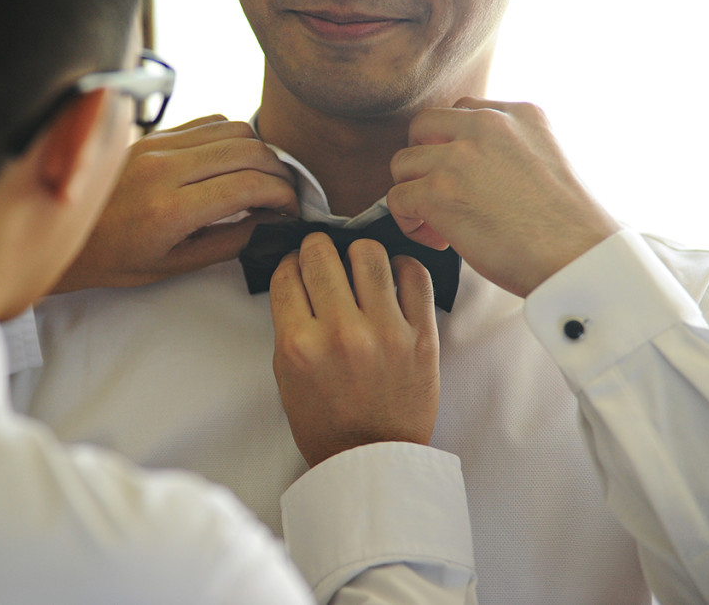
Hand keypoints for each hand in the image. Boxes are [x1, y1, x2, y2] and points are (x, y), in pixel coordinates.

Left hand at [52, 115, 299, 291]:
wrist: (64, 235)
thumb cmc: (115, 258)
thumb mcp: (176, 265)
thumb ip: (229, 242)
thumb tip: (270, 222)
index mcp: (171, 209)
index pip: (250, 185)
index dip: (284, 195)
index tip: (292, 210)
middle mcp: (166, 168)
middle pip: (250, 150)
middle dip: (281, 172)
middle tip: (286, 195)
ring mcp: (158, 145)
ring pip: (234, 129)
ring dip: (260, 152)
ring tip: (264, 179)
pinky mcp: (154, 134)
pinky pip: (209, 122)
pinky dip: (233, 138)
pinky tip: (234, 162)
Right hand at [270, 232, 439, 467]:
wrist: (371, 459)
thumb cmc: (326, 421)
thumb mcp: (286, 374)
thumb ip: (290, 324)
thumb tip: (299, 278)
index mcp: (299, 344)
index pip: (288, 274)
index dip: (290, 263)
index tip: (298, 266)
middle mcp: (340, 333)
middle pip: (322, 255)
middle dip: (318, 249)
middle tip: (324, 257)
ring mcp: (385, 332)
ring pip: (369, 253)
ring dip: (358, 252)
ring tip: (359, 264)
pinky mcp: (421, 336)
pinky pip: (415, 275)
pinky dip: (402, 267)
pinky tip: (393, 276)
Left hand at [388, 97, 620, 297]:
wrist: (579, 257)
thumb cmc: (569, 226)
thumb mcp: (546, 159)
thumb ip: (507, 149)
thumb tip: (469, 169)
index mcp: (520, 113)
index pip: (463, 112)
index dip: (454, 147)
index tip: (467, 180)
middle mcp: (487, 124)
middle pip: (423, 126)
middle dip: (425, 161)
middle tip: (443, 197)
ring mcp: (459, 155)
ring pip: (402, 163)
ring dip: (414, 194)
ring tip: (441, 225)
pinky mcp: (438, 190)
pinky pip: (397, 199)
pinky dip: (409, 223)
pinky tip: (440, 241)